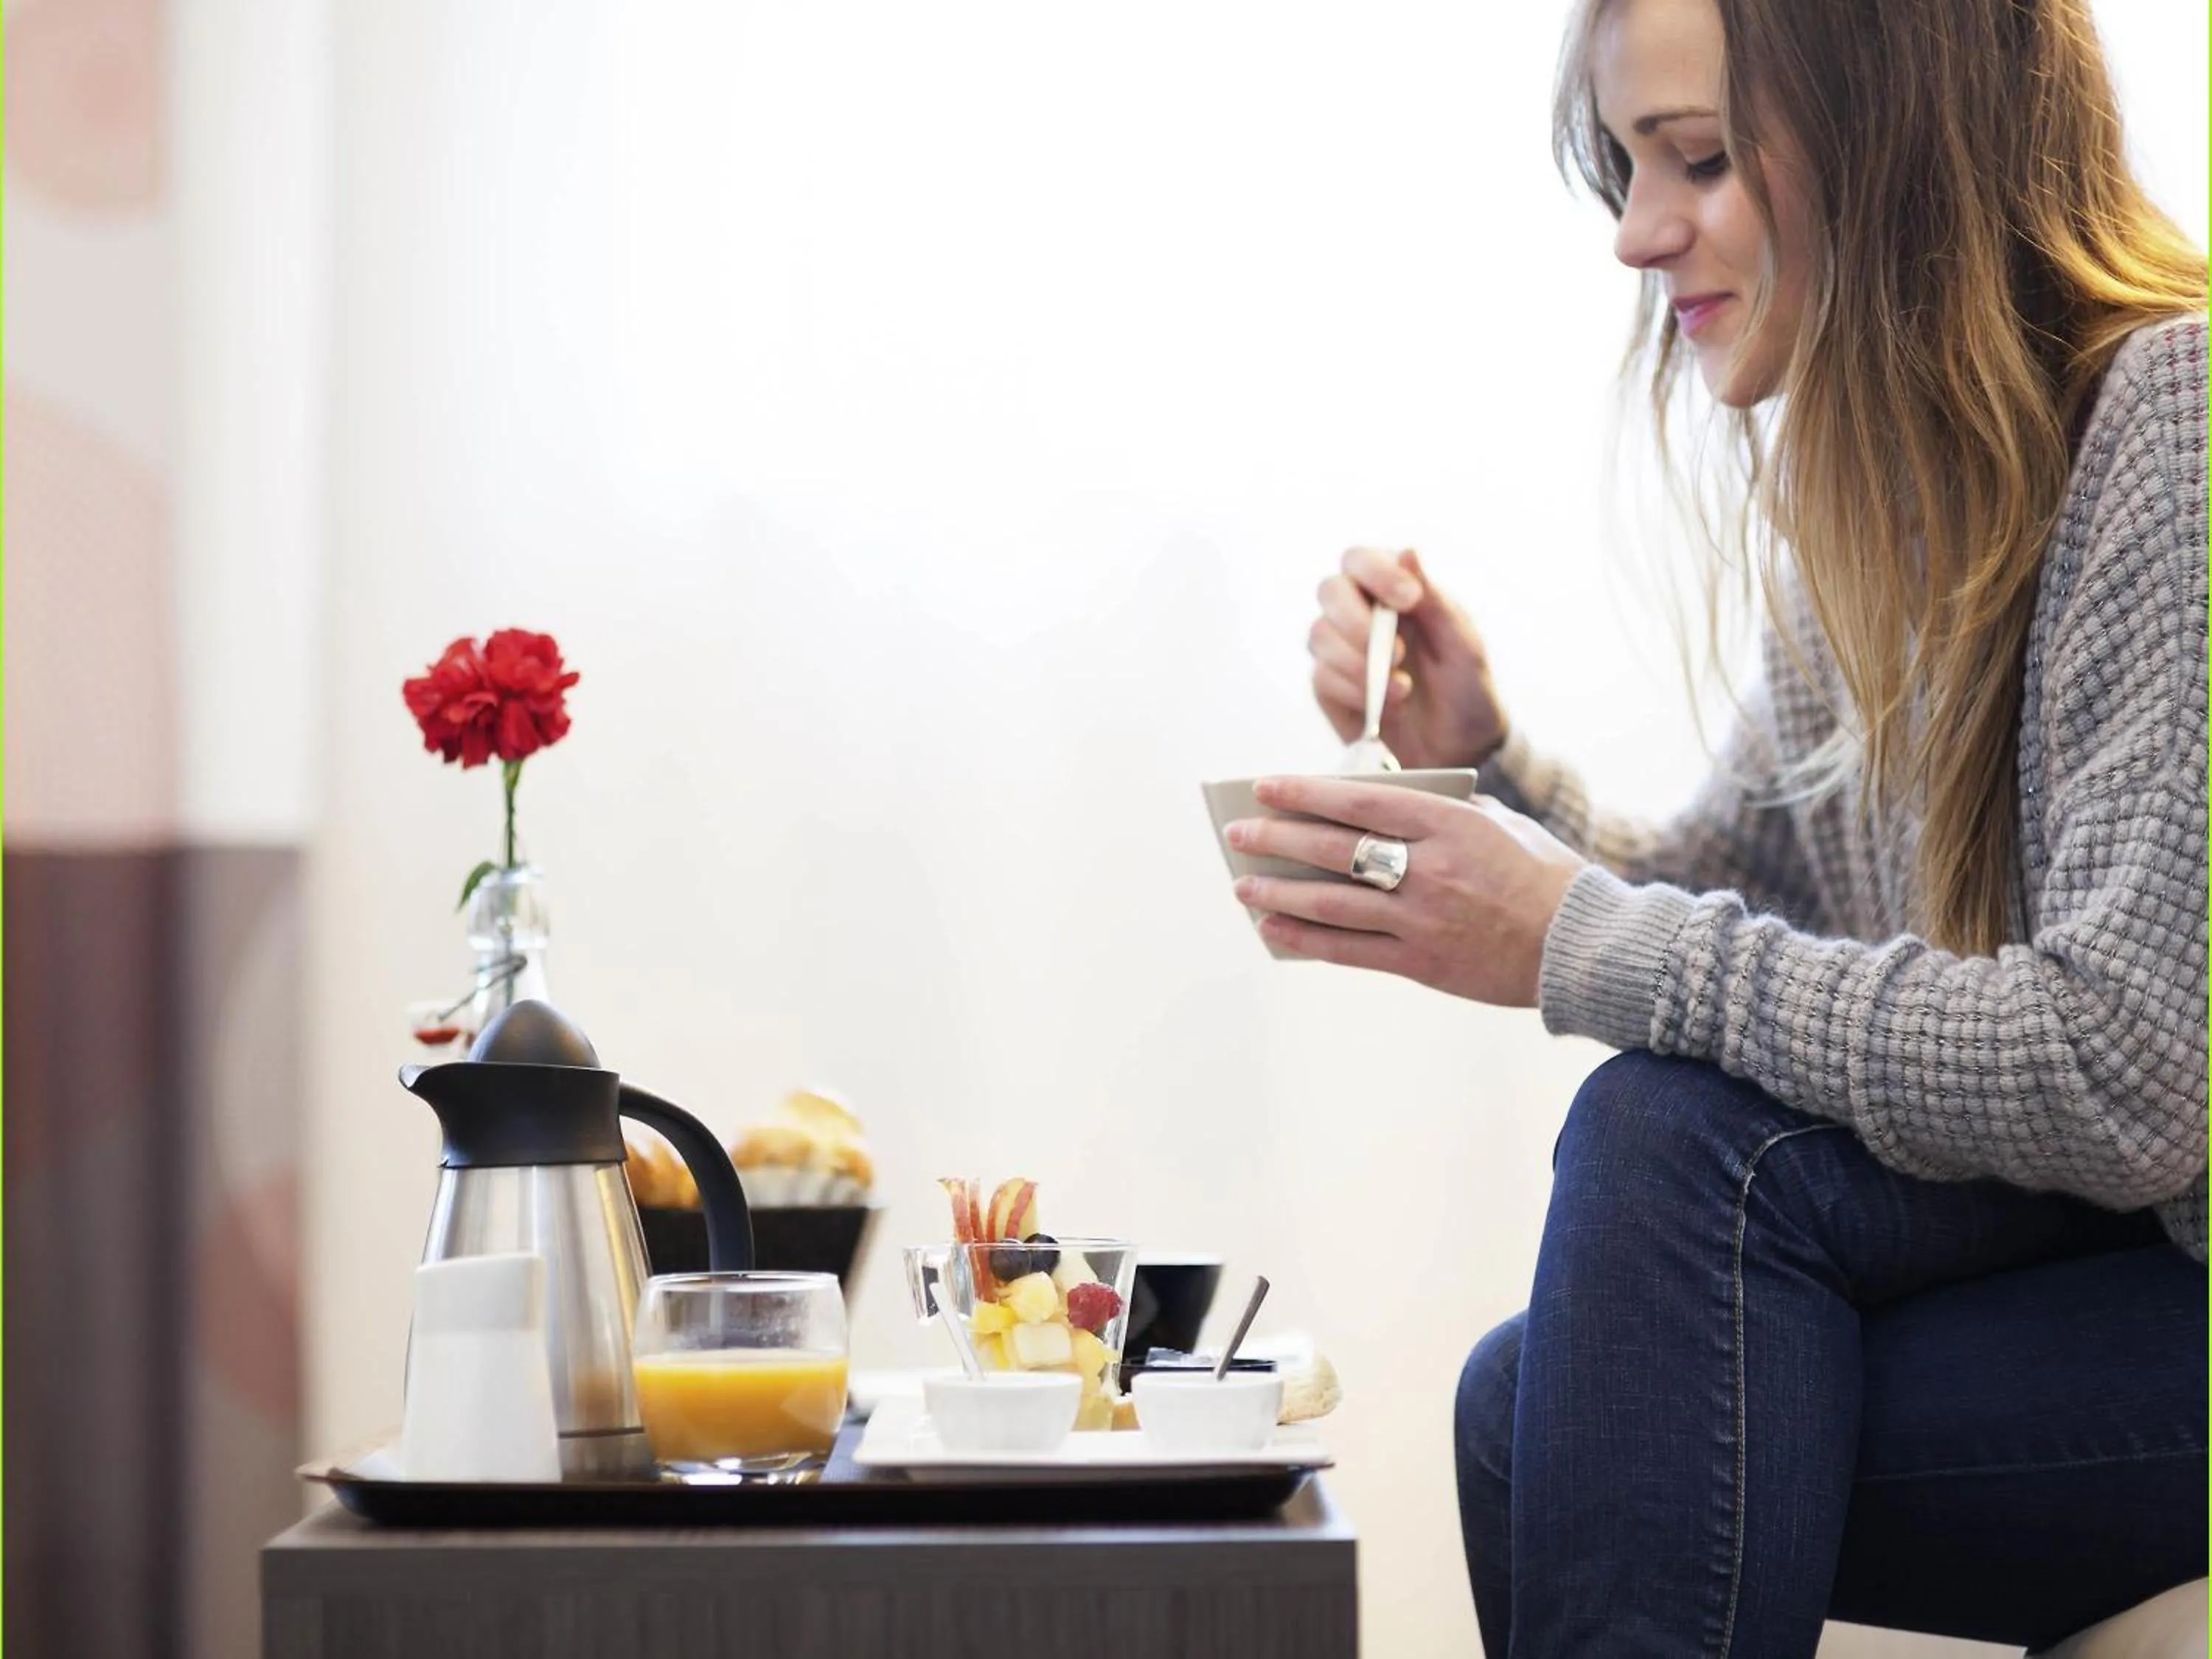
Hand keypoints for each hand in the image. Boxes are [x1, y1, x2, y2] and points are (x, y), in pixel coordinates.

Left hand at [1225, 776, 1585, 1006]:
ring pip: (1332, 903)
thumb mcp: (1498, 824)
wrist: (1583, 946)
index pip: (1360, 800)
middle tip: (1237, 833)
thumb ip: (1442, 809)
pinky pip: (1349, 950)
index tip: (1264, 786)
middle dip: (1276, 839)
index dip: (1305, 792)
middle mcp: (1430, 870)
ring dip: (1278, 892)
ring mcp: (1423, 920)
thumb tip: (1380, 802)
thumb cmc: (1541, 875)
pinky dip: (1305, 937)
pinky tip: (1274, 928)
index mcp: (1450, 824)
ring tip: (1242, 884)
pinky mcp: (1422, 963)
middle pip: (1334, 849)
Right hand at [1310, 547, 1507, 769]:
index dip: (1376, 573)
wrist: (1457, 750)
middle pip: (1329, 590)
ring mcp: (1340, 648)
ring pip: (1319, 635)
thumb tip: (1408, 551)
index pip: (1361, 559)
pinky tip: (1386, 708)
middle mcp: (1360, 612)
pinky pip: (1323, 677)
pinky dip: (1354, 692)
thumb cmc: (1466, 689)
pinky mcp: (1328, 685)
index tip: (1409, 600)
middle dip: (1358, 622)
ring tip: (1402, 690)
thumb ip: (1434, 599)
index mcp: (1393, 589)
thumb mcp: (1462, 644)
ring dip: (1360, 665)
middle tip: (1397, 653)